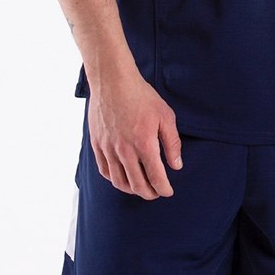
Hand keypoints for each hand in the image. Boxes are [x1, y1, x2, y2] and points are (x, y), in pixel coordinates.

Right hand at [87, 71, 183, 199]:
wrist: (113, 81)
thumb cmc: (142, 96)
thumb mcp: (165, 116)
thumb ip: (172, 143)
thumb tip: (176, 166)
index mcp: (144, 144)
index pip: (156, 178)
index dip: (164, 189)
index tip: (168, 192)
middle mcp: (125, 151)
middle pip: (137, 185)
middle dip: (149, 193)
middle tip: (156, 192)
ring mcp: (108, 149)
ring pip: (119, 182)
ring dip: (132, 190)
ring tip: (140, 188)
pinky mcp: (97, 144)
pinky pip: (104, 171)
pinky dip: (114, 179)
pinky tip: (122, 177)